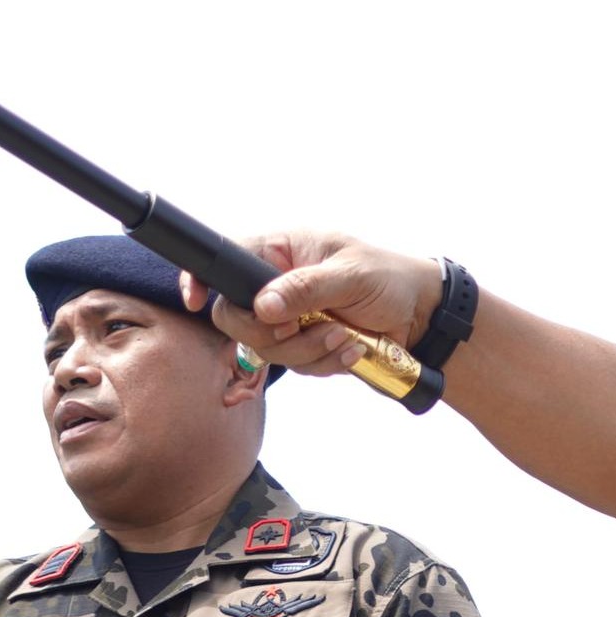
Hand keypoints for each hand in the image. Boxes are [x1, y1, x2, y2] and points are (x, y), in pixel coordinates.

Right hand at [187, 234, 442, 379]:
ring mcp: (289, 318)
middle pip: (236, 317)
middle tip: (300, 328)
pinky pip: (295, 365)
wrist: (421, 316)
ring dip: (307, 350)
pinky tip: (351, 349)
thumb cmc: (389, 278)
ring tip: (344, 336)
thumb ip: (306, 288)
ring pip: (266, 348)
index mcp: (281, 251)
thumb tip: (264, 305)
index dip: (203, 278)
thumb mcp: (350, 275)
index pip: (227, 259)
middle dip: (270, 332)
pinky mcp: (304, 345)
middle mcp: (276, 284)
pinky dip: (324, 362)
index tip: (195, 299)